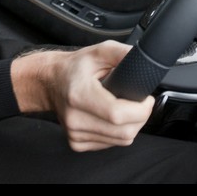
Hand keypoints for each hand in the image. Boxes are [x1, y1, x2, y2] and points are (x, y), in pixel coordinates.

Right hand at [11, 40, 154, 151]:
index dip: (140, 110)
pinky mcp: (77, 143)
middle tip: (141, 102)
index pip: (118, 114)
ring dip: (132, 126)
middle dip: (141, 117)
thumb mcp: (99, 51)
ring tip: (127, 108)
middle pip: (124, 132)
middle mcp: (75, 119)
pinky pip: (111, 144)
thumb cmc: (75, 67)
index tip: (147, 99)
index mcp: (80, 95)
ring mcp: (75, 134)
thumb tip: (142, 59)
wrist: (50, 82)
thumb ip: (122, 53)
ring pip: (121, 141)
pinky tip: (113, 118)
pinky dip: (119, 133)